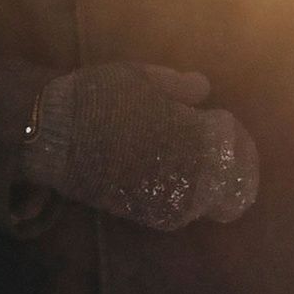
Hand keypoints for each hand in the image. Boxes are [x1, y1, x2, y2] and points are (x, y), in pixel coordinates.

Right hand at [21, 63, 260, 232]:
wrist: (56, 136)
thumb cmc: (100, 99)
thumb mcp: (142, 78)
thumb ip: (179, 85)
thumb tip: (203, 88)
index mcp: (200, 138)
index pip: (236, 145)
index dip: (234, 134)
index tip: (218, 121)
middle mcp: (194, 176)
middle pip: (237, 186)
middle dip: (235, 168)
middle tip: (222, 152)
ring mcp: (172, 201)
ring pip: (213, 204)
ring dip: (212, 184)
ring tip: (196, 163)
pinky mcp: (149, 216)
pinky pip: (184, 212)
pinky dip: (188, 196)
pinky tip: (171, 176)